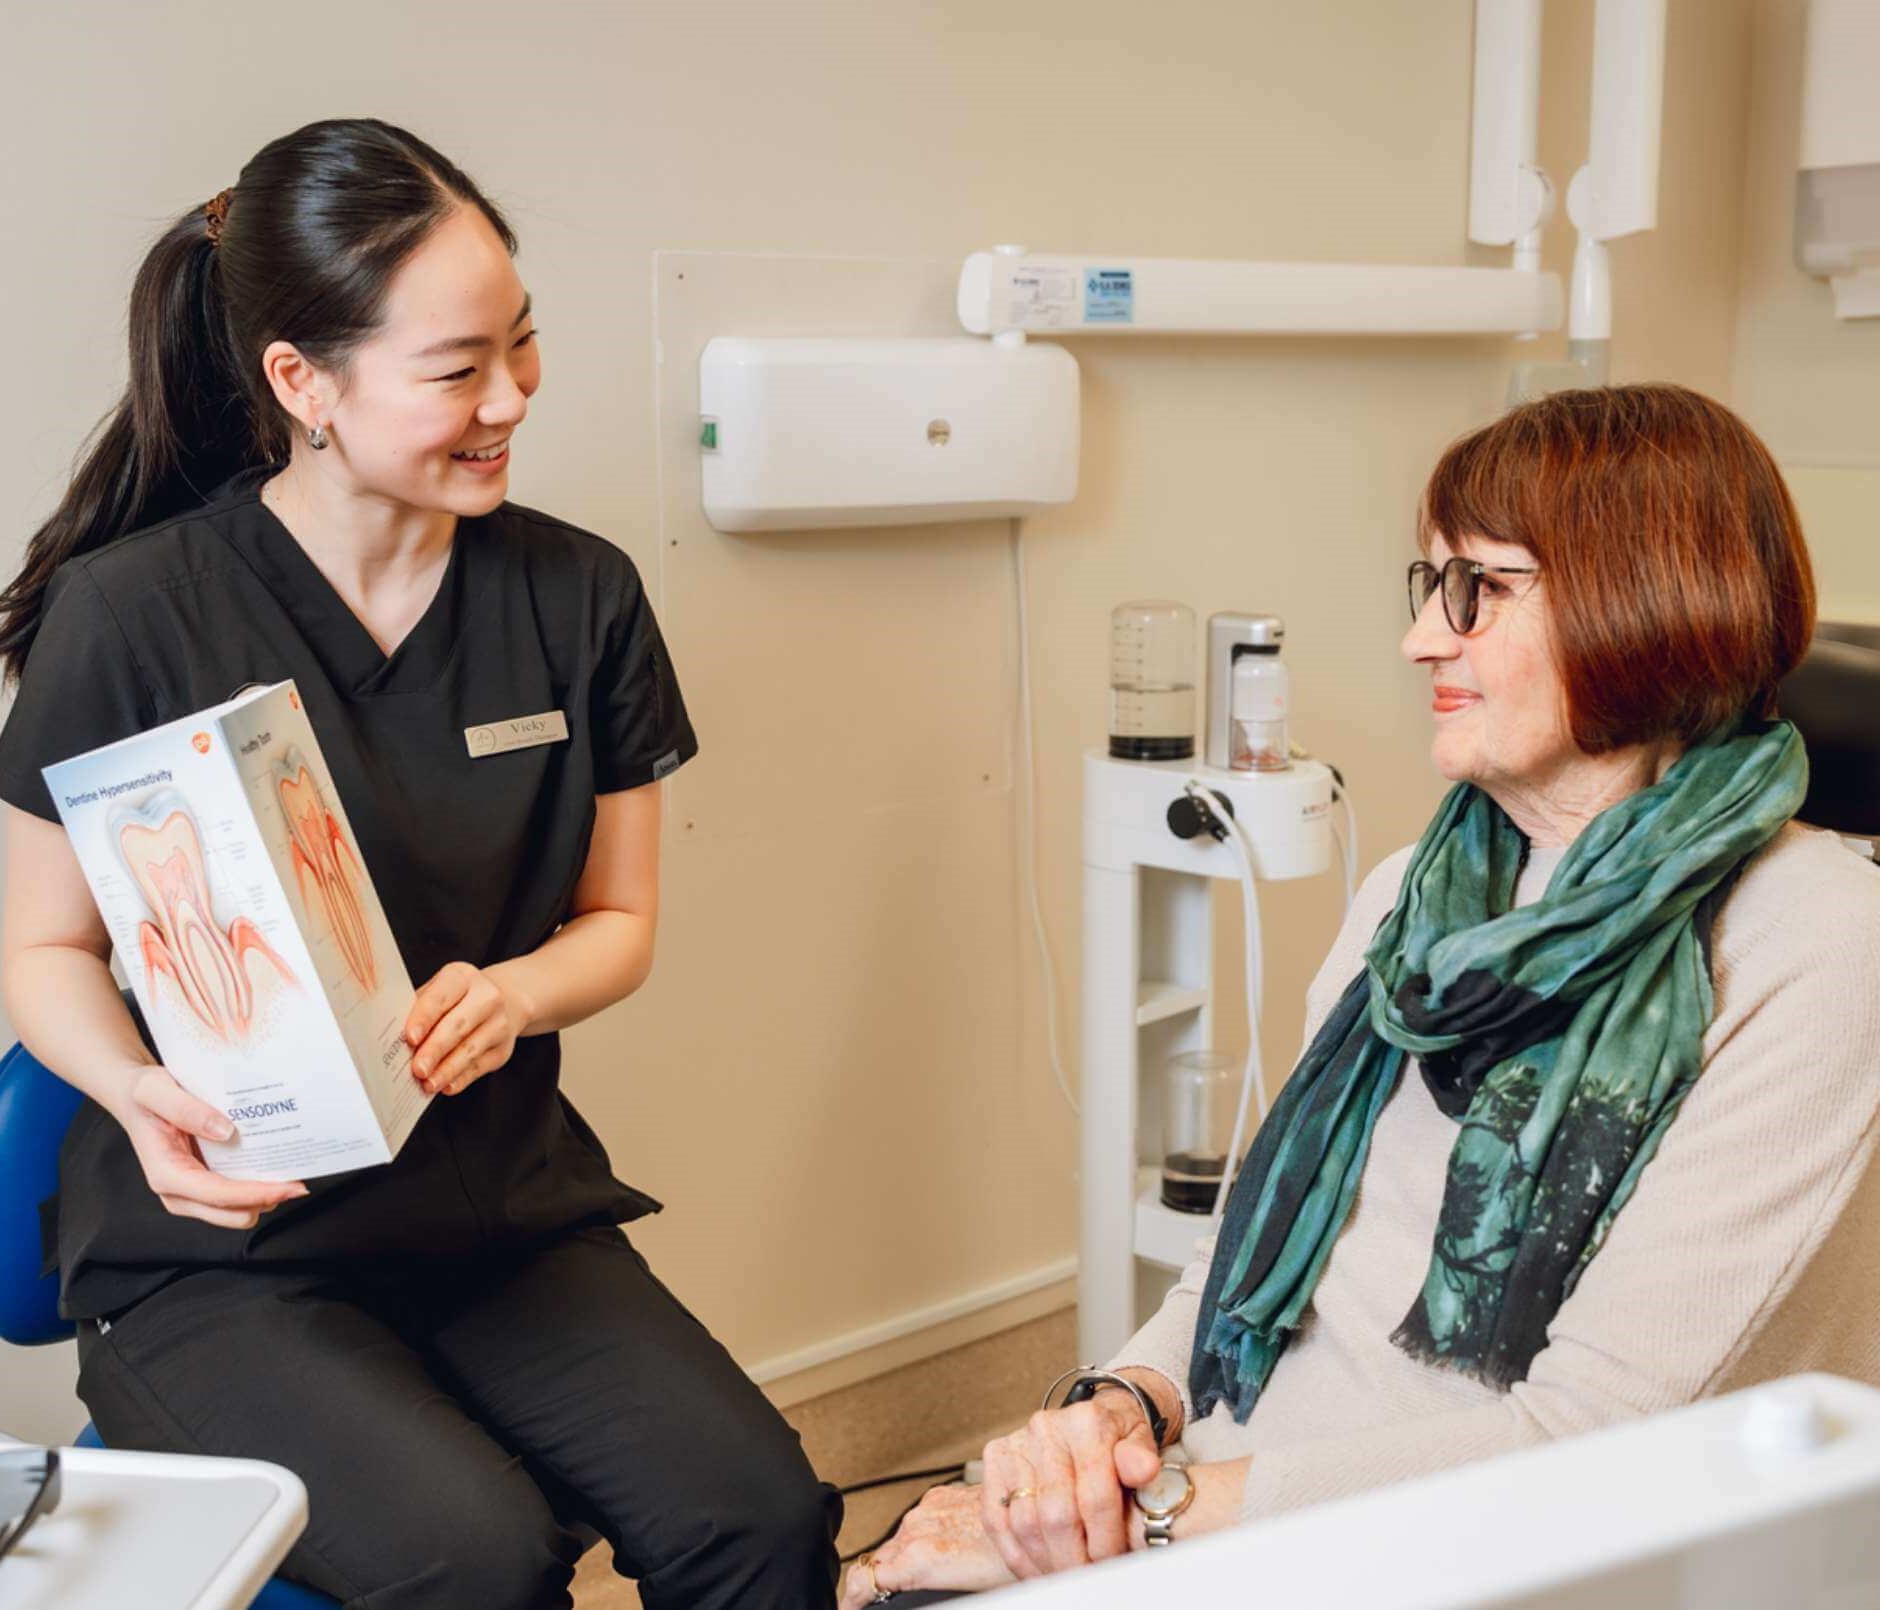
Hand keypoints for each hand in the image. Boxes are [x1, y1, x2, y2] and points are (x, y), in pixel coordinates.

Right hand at [112, 1065, 306, 1227]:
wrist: (135, 1096)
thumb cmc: (142, 1094)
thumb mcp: (155, 1090)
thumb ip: (186, 1109)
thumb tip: (225, 1131)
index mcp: (166, 1174)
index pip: (217, 1195)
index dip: (255, 1194)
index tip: (288, 1187)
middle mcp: (178, 1191)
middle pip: (232, 1214)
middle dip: (266, 1200)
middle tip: (298, 1181)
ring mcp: (192, 1191)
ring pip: (238, 1211)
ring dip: (263, 1195)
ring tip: (288, 1170)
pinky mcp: (204, 1183)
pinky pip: (237, 1196)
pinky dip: (257, 1187)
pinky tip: (272, 1165)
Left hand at [404, 962, 528, 1096]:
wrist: (505, 1001)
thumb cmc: (458, 999)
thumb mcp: (438, 992)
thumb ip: (418, 1011)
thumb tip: (393, 1041)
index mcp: (462, 977)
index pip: (440, 997)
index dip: (424, 1018)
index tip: (409, 1038)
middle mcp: (487, 997)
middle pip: (458, 1025)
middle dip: (435, 1049)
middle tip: (417, 1069)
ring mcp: (499, 1023)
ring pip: (471, 1049)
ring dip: (447, 1070)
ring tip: (428, 1083)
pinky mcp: (504, 1049)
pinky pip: (480, 1067)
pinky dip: (462, 1079)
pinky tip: (447, 1086)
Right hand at [839, 1484, 1014, 1607]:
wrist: (1036, 1517)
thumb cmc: (1011, 1563)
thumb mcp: (966, 1593)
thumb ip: (924, 1590)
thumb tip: (909, 1593)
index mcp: (919, 1558)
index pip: (862, 1579)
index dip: (851, 1599)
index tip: (850, 1607)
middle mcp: (917, 1529)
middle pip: (875, 1561)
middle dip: (874, 1582)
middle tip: (879, 1599)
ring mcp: (927, 1508)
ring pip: (895, 1540)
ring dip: (896, 1558)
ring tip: (909, 1579)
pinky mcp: (940, 1495)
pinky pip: (914, 1521)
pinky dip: (915, 1537)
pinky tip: (933, 1549)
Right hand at [980, 1381, 1168, 1578]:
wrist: (1091, 1420)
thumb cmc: (1116, 1438)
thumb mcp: (1140, 1443)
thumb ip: (1140, 1460)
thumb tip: (1144, 1469)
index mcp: (1086, 1423)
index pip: (1095, 1497)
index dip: (1106, 1541)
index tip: (1113, 1562)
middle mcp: (1046, 1429)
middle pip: (1057, 1515)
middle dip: (1075, 1559)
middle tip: (1089, 1576)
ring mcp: (1016, 1445)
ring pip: (1026, 1524)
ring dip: (1047, 1562)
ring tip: (1067, 1574)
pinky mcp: (994, 1462)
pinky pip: (997, 1521)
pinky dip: (1017, 1555)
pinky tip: (1038, 1569)